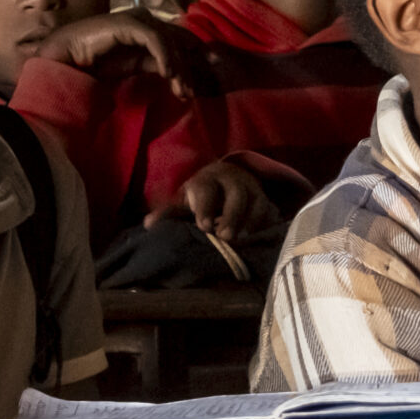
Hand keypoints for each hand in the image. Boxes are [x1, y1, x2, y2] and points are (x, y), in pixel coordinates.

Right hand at [33, 13, 194, 97]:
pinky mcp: (128, 23)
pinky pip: (155, 39)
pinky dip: (165, 57)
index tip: (194, 88)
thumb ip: (154, 63)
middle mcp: (144, 20)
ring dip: (178, 67)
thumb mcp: (133, 65)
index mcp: (145, 28)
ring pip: (169, 41)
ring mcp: (136, 19)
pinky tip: (168, 75)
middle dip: (187, 69)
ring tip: (181, 90)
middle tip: (189, 94)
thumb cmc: (94, 62)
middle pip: (177, 41)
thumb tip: (180, 73)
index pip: (177, 40)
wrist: (64, 59)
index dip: (190, 61)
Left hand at [147, 160, 277, 242]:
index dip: (205, 207)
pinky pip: (271, 210)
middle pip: (236, 194)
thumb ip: (170, 213)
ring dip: (252, 221)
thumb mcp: (185, 201)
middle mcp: (232, 181)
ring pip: (257, 201)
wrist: (229, 177)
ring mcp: (253, 189)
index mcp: (207, 179)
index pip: (206, 190)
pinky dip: (267, 223)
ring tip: (245, 240)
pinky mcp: (267, 200)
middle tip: (226, 237)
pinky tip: (261, 238)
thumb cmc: (202, 196)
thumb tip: (148, 224)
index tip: (203, 226)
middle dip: (232, 215)